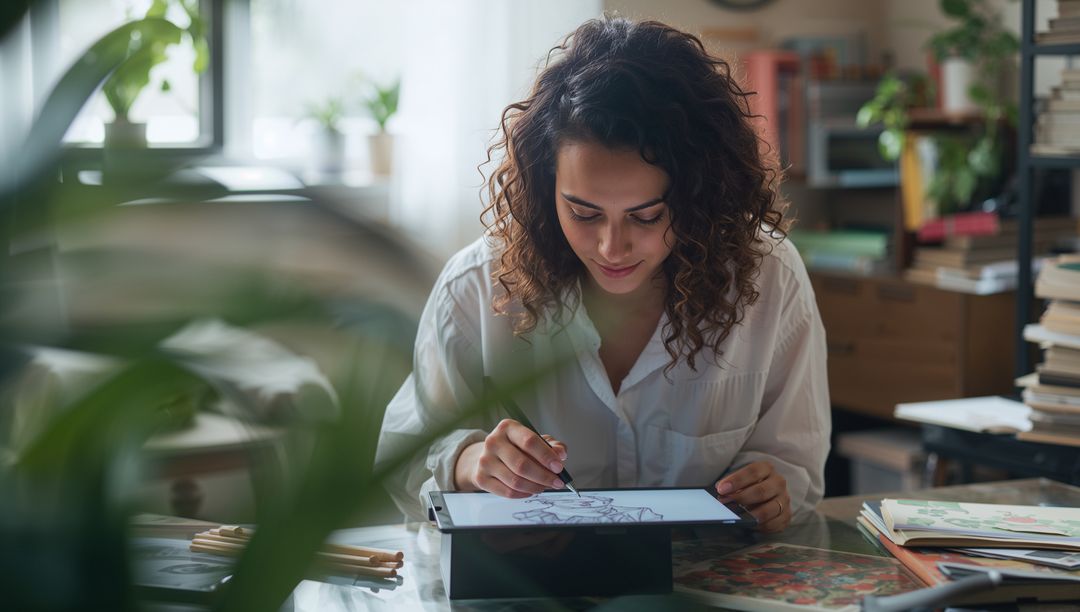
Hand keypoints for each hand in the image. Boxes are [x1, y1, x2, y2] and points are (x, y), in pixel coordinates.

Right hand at [454, 419, 568, 497]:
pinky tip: (531, 490)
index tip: (558, 467)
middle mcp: (493, 442)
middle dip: (544, 476)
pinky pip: (507, 492)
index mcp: (507, 427)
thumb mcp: (535, 440)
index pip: (529, 441)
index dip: (546, 456)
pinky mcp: (481, 478)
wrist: (490, 456)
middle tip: (556, 482)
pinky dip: (524, 494)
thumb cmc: (516, 447)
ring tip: (544, 486)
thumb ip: (552, 445)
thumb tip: (560, 454)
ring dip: (535, 487)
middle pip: (522, 464)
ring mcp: (485, 461)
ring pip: (515, 481)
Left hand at [714, 461, 789, 532]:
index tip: (721, 489)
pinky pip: (774, 524)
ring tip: (738, 518)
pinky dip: (760, 526)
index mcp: (766, 468)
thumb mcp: (741, 479)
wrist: (768, 495)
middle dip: (741, 498)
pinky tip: (750, 525)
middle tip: (726, 503)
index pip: (752, 472)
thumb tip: (719, 490)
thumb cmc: (749, 486)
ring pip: (769, 509)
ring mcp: (784, 499)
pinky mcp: (786, 515)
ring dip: (751, 515)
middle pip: (761, 491)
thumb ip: (731, 484)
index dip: (736, 481)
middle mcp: (778, 482)